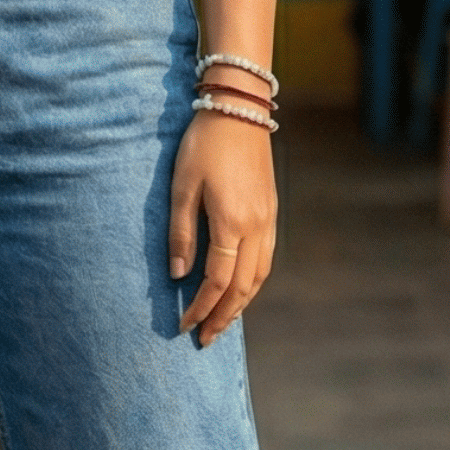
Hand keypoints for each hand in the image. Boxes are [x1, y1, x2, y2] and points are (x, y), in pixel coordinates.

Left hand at [168, 110, 276, 344]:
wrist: (240, 110)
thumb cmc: (203, 145)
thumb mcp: (181, 186)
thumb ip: (181, 233)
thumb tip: (178, 274)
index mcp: (231, 223)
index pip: (216, 281)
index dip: (199, 308)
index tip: (183, 326)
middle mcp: (256, 228)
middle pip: (241, 288)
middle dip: (222, 317)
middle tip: (204, 339)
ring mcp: (268, 220)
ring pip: (259, 277)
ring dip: (240, 304)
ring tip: (221, 322)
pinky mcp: (271, 211)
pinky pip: (265, 260)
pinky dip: (252, 283)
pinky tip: (239, 289)